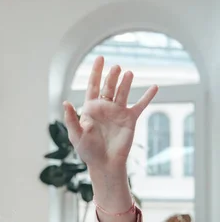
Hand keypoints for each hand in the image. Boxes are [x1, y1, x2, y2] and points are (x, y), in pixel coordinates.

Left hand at [63, 56, 157, 172]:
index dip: (95, 72)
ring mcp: (118, 112)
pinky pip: (140, 106)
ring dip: (126, 83)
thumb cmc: (87, 150)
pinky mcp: (130, 119)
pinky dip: (147, 97)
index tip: (100, 58)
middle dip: (111, 77)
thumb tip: (65, 102)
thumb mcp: (76, 135)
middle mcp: (105, 107)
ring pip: (123, 93)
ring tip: (128, 74)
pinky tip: (155, 87)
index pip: (93, 86)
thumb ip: (71, 119)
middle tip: (116, 68)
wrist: (104, 163)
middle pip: (109, 87)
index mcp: (91, 108)